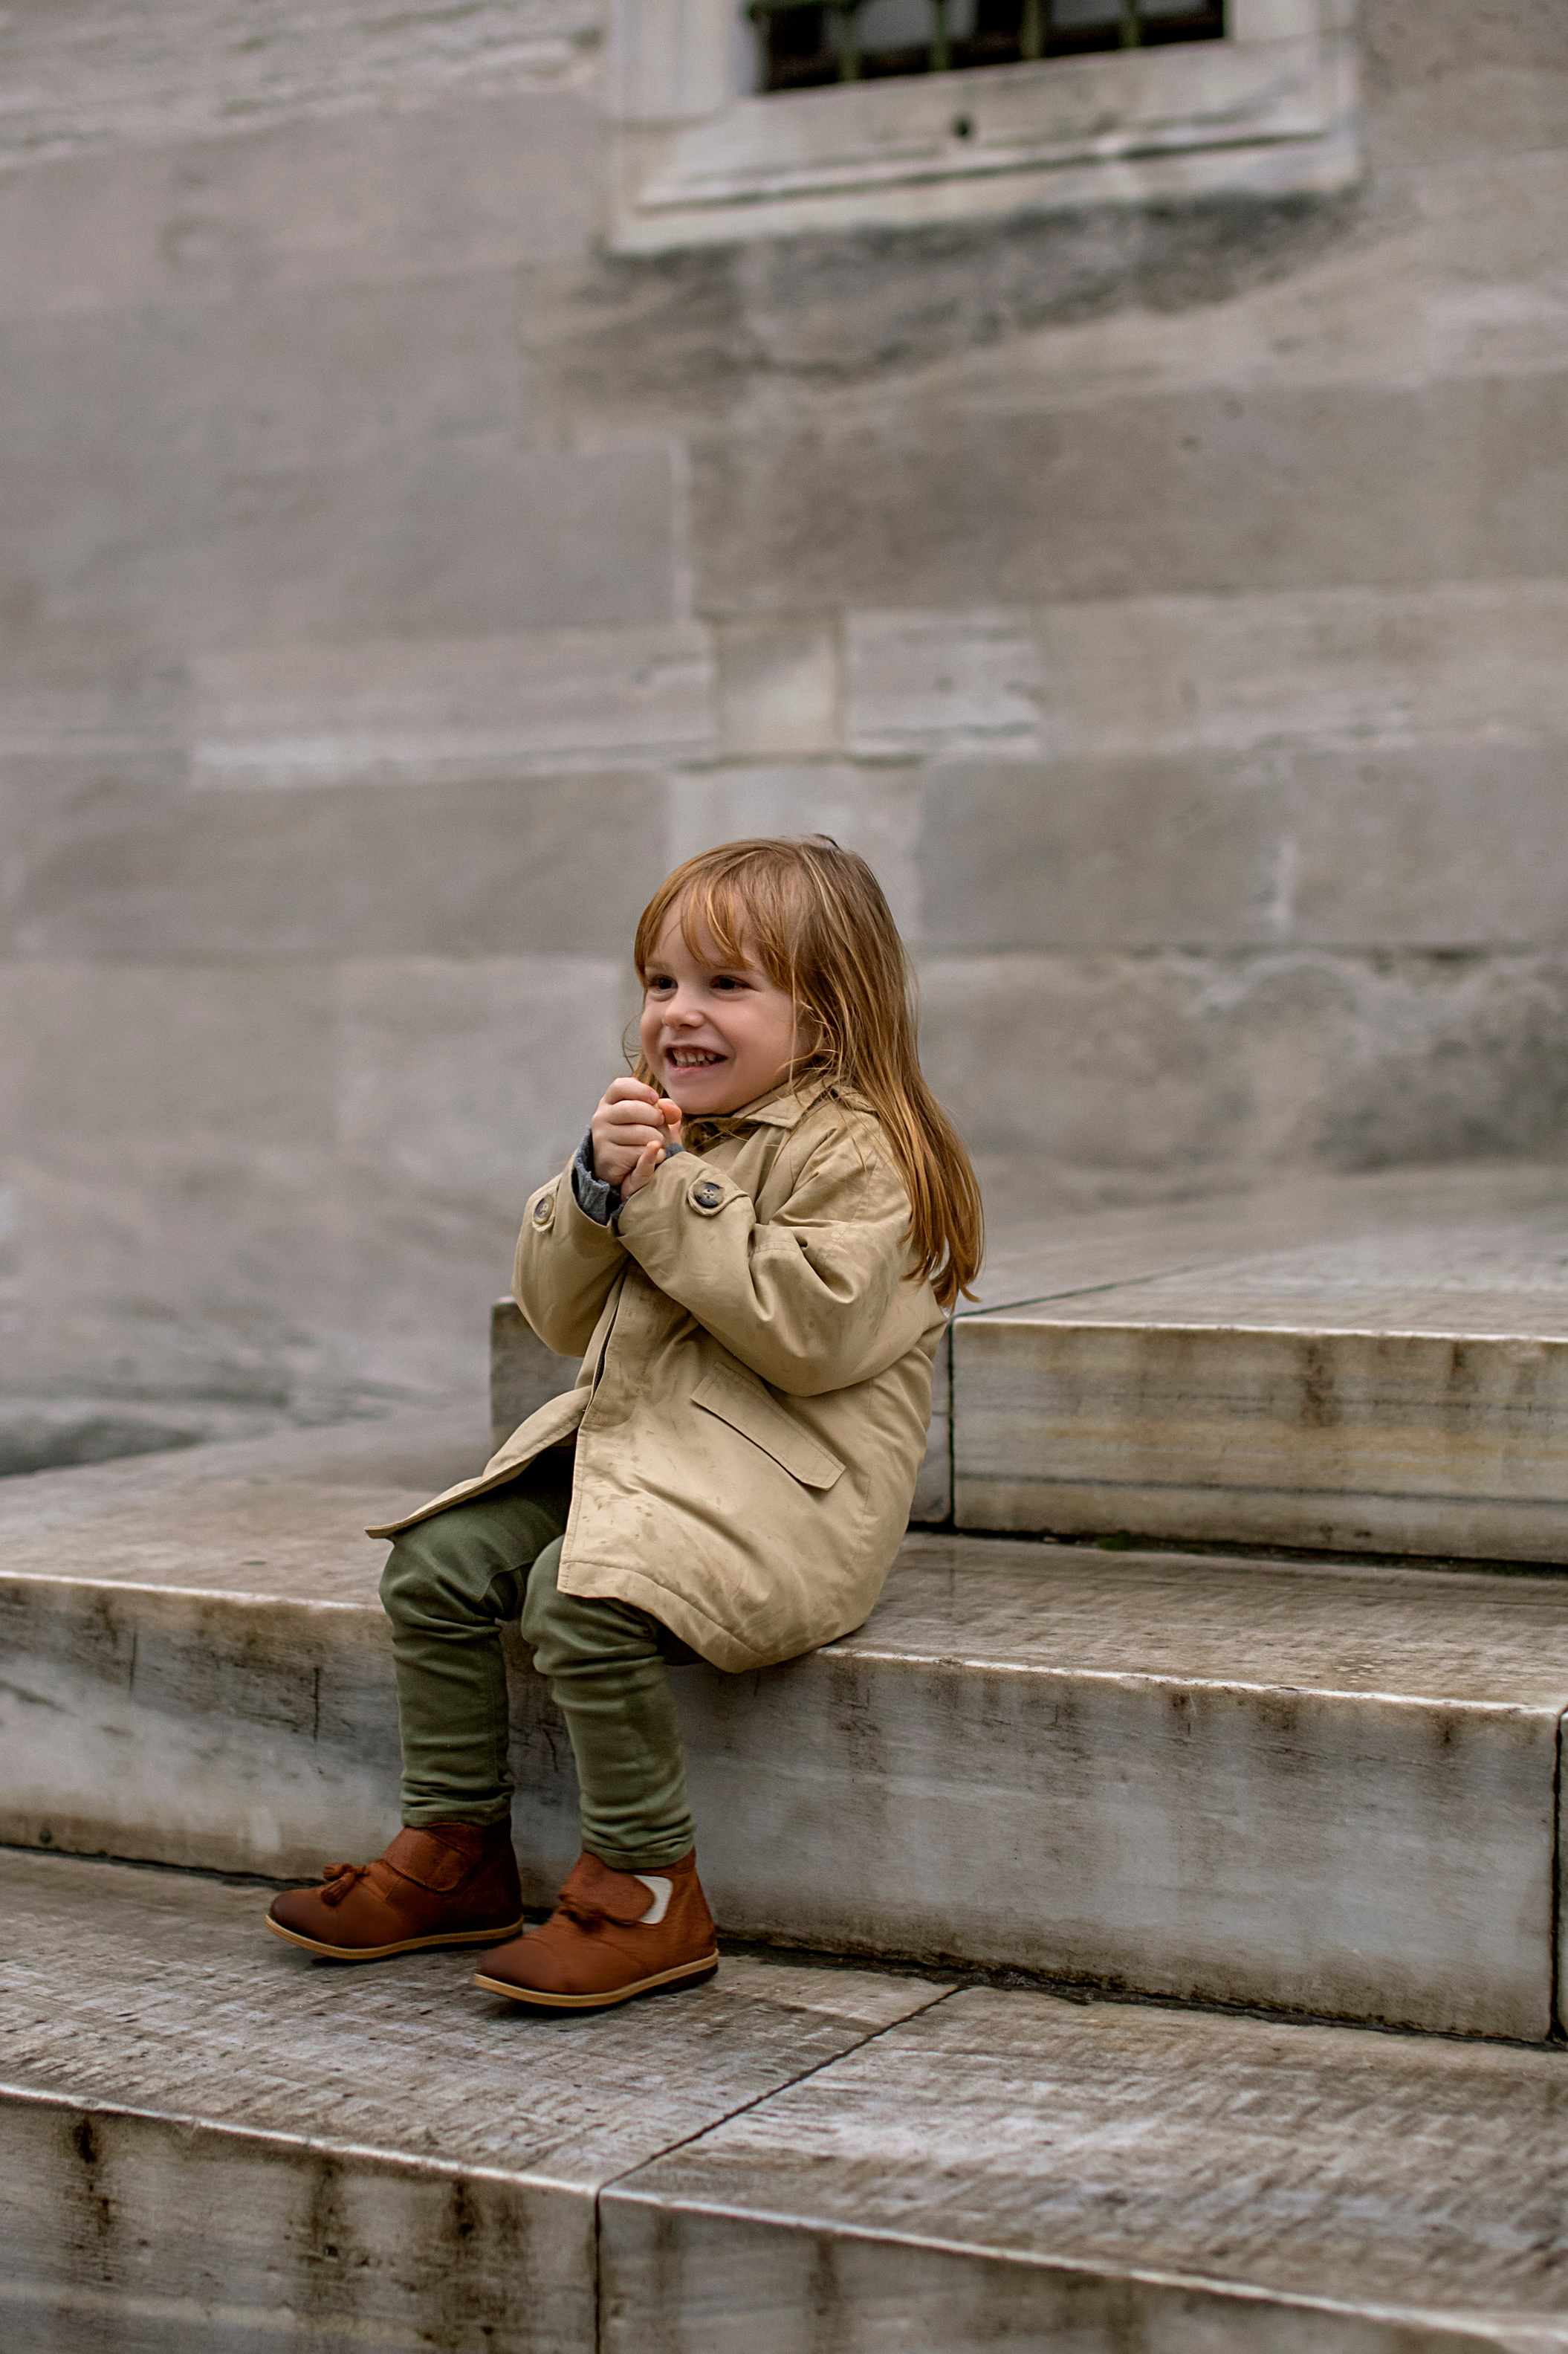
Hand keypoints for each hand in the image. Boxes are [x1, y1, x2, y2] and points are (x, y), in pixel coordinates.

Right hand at [590, 1076, 682, 1199]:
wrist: (626, 1168)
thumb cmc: (641, 1136)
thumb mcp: (654, 1117)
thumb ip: (665, 1108)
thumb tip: (671, 1110)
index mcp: (609, 1101)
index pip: (620, 1086)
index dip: (641, 1090)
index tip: (656, 1099)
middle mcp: (601, 1117)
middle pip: (631, 1109)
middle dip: (654, 1117)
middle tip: (660, 1123)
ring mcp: (601, 1138)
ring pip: (639, 1133)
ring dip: (658, 1139)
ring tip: (658, 1143)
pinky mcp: (608, 1158)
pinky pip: (639, 1153)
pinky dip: (655, 1155)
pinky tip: (656, 1155)